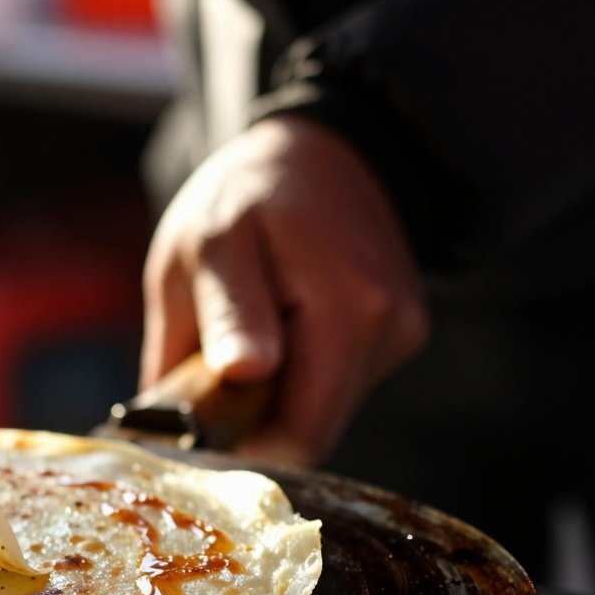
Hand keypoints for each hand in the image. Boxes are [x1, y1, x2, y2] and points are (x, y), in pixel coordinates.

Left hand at [141, 116, 429, 464]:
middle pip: (316, 429)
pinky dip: (301, 374)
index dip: (240, 445)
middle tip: (206, 382)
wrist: (316, 148)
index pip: (300, 435)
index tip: (192, 426)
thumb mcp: (209, 245)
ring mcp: (402, 331)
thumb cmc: (245, 195)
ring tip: (245, 338)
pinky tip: (281, 327)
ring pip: (326, 409)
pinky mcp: (402, 333)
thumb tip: (210, 411)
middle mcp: (390, 325)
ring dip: (277, 395)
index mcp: (347, 307)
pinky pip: (339, 383)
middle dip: (256, 420)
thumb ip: (218, 324)